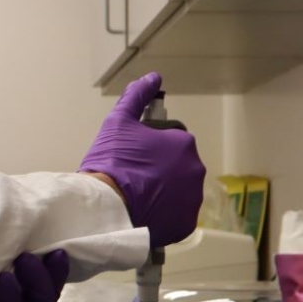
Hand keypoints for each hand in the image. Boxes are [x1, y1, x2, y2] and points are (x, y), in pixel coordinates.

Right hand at [77, 72, 205, 246]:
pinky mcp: (186, 224)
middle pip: (177, 166)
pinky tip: (143, 211)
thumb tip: (152, 77)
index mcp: (184, 144)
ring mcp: (192, 199)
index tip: (133, 155)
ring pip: (178, 190)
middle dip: (160, 169)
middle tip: (133, 175)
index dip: (150, 146)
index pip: (170, 140)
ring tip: (136, 195)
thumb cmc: (112, 161)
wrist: (106, 208)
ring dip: (163, 191)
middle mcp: (195, 170)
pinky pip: (176, 214)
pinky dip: (164, 213)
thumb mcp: (117, 123)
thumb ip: (136, 96)